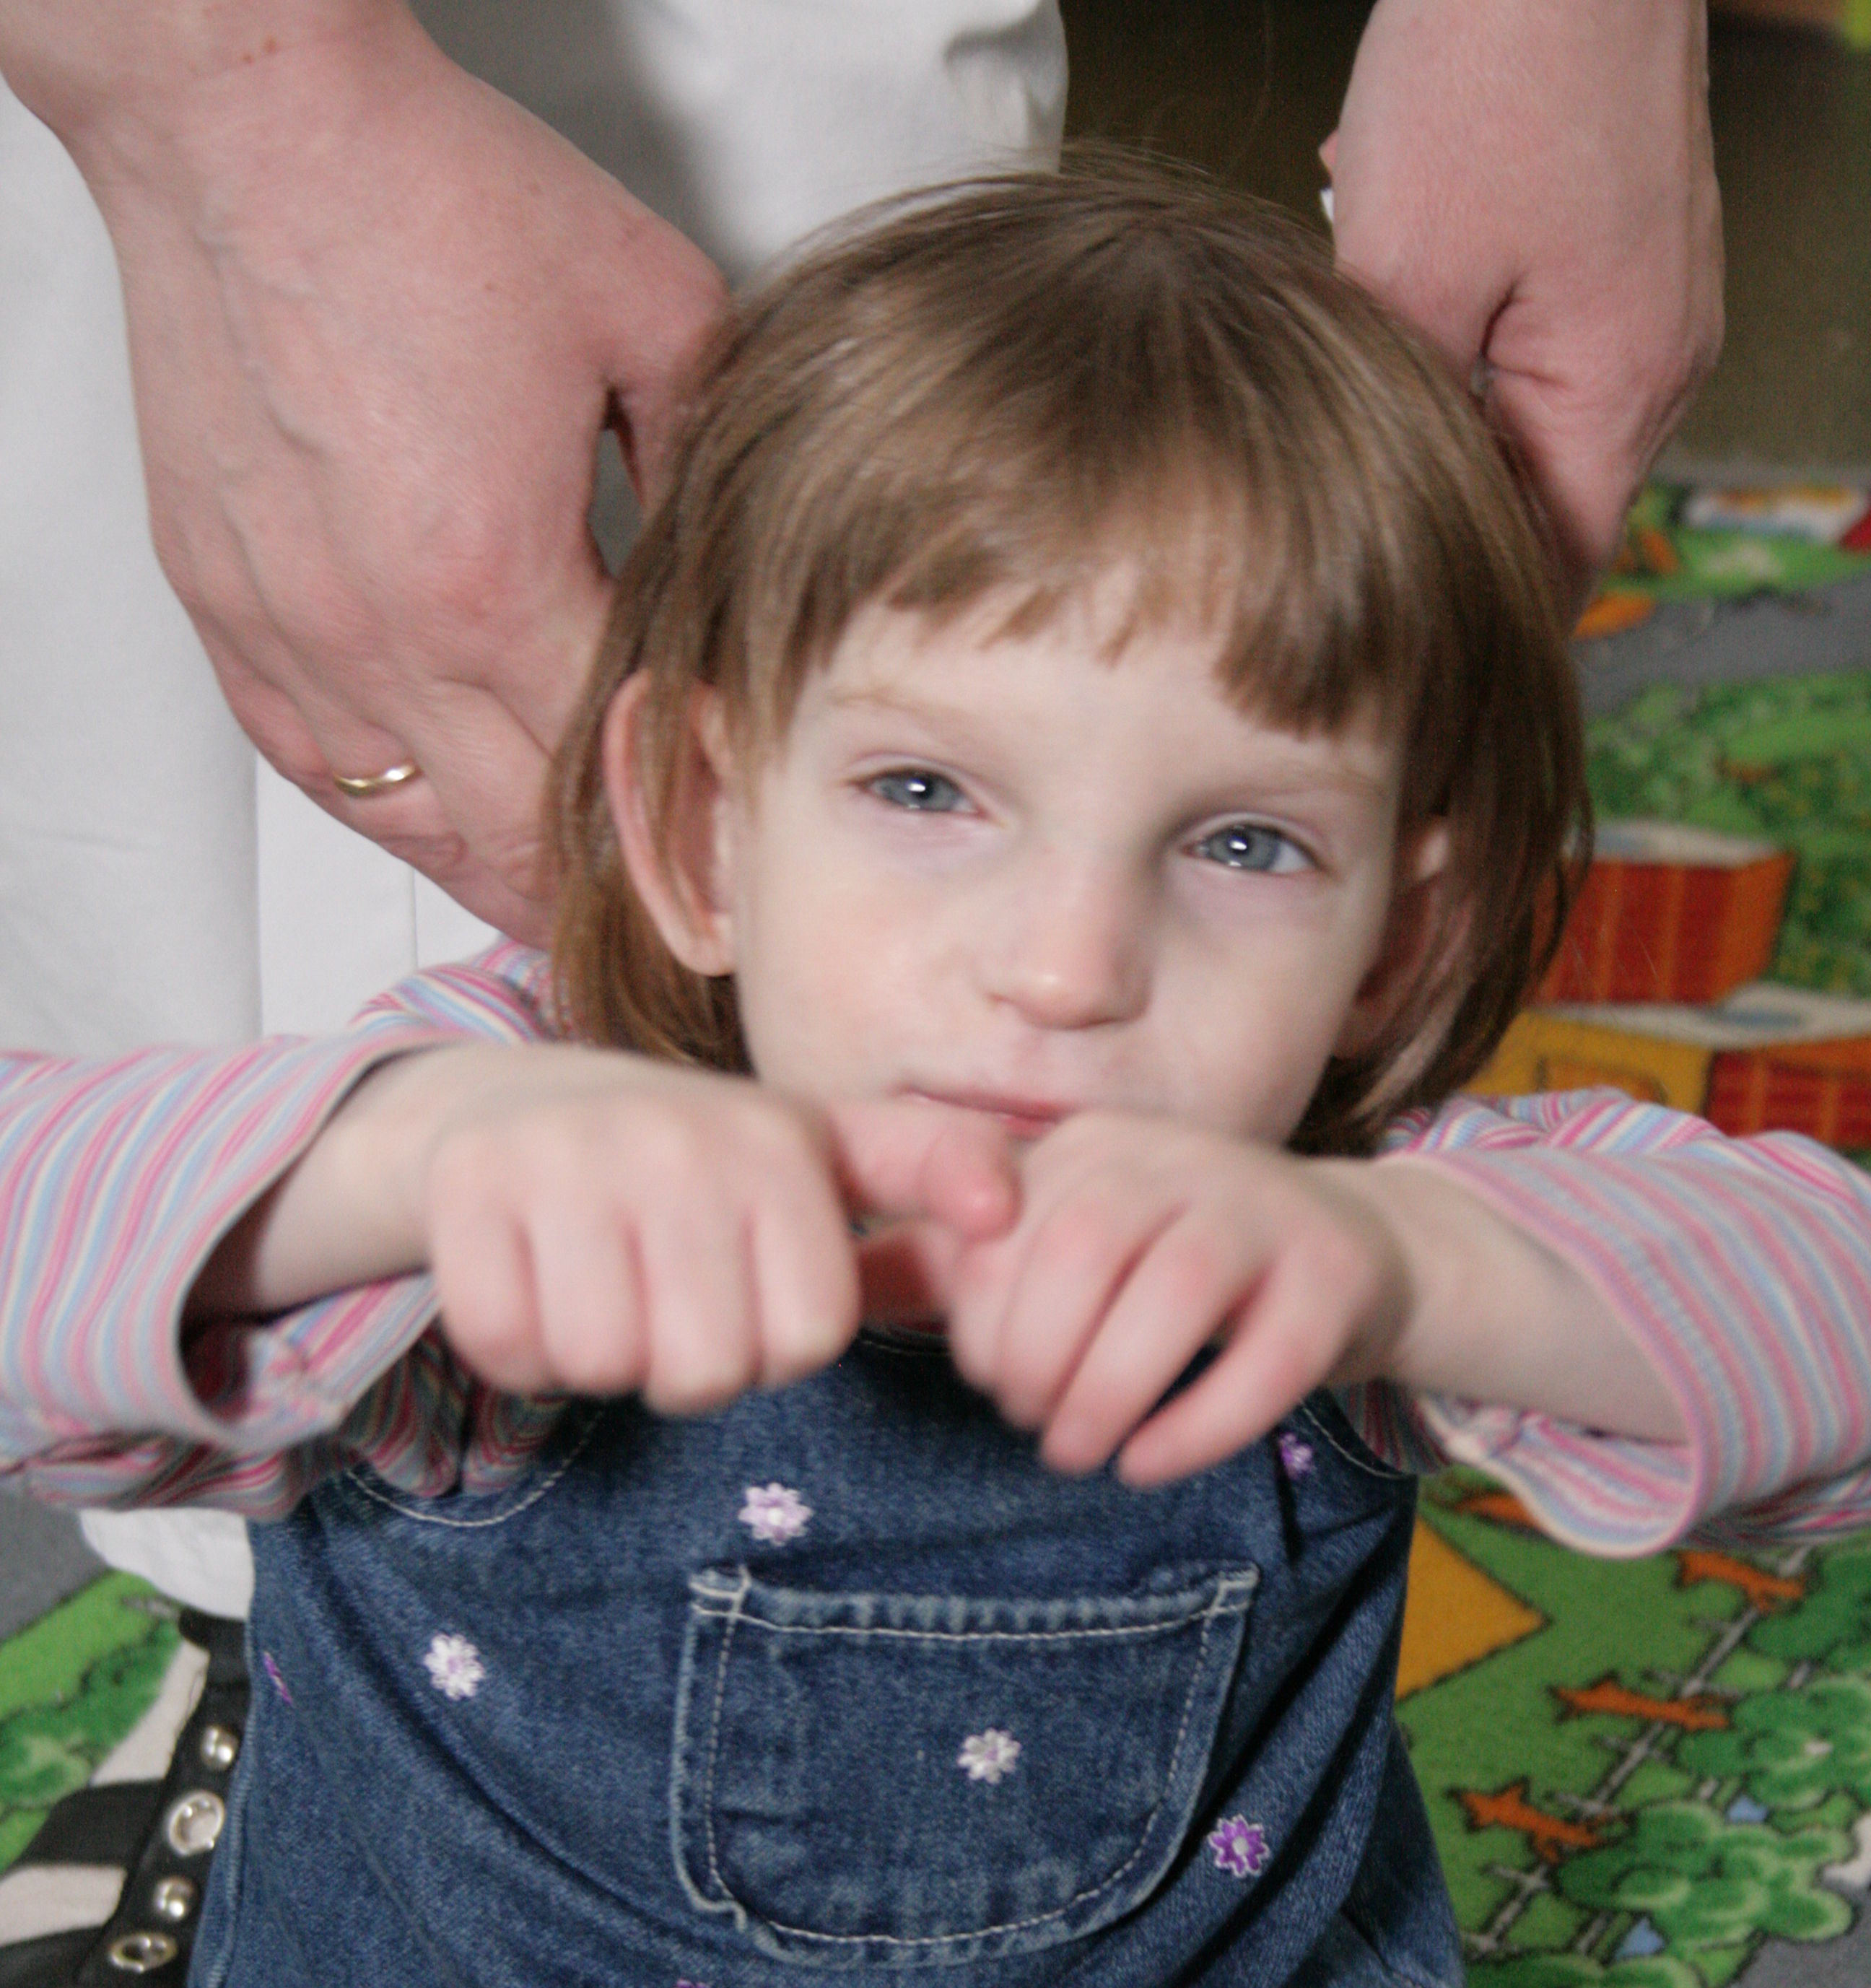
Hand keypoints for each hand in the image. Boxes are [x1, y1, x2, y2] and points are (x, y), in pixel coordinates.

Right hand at [7, 0, 725, 939]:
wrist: (248, 123)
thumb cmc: (423, 196)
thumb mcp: (648, 313)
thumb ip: (702, 460)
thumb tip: (722, 558)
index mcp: (494, 581)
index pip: (609, 773)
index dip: (675, 835)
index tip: (720, 876)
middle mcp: (378, 635)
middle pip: (508, 839)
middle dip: (589, 900)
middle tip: (649, 942)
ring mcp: (290, 632)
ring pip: (404, 825)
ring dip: (486, 877)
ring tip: (552, 914)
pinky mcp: (226, 606)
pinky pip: (309, 763)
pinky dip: (383, 806)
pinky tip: (429, 821)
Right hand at [196, 1046, 1018, 1409]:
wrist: (520, 1106)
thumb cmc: (700, 1163)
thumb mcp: (826, 1153)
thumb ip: (928, 1170)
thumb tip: (1006, 1203)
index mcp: (777, 1144)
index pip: (804, 1342)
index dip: (771, 1348)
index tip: (743, 1293)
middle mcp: (676, 1138)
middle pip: (703, 1370)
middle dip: (683, 1365)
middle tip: (663, 1301)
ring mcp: (565, 1156)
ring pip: (603, 1363)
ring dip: (599, 1357)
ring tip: (602, 1288)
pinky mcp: (468, 1186)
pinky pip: (508, 1344)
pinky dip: (518, 1347)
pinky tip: (533, 1286)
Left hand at [925, 1113, 1412, 1486]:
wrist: (1351, 1254)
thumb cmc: (1174, 1264)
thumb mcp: (1065, 1244)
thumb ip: (955, 1268)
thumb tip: (834, 1291)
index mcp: (1094, 1148)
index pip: (1007, 1229)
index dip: (981, 1324)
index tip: (992, 1381)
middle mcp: (1178, 1160)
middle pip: (1082, 1253)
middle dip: (1038, 1360)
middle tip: (1037, 1426)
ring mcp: (1265, 1211)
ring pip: (1173, 1296)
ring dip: (1108, 1395)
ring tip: (1081, 1454)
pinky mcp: (1334, 1278)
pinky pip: (1267, 1357)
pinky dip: (1196, 1427)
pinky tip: (1147, 1465)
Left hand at [1325, 0, 1722, 605]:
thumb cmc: (1497, 64)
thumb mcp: (1407, 268)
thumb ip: (1403, 416)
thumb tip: (1370, 509)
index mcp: (1621, 389)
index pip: (1557, 572)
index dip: (1474, 619)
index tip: (1391, 657)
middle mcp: (1659, 356)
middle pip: (1545, 498)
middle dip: (1443, 504)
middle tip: (1338, 520)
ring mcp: (1652, 296)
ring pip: (1529, 411)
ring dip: (1442, 405)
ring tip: (1364, 362)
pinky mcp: (1625, 240)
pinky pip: (1537, 332)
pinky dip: (1461, 327)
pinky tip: (1396, 270)